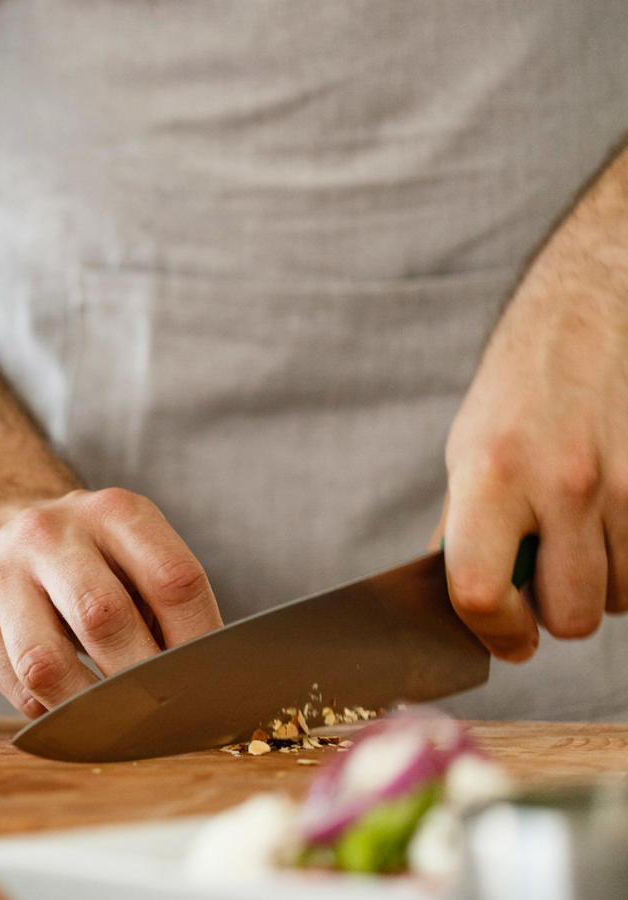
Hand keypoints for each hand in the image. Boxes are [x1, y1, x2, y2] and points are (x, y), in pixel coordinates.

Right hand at [0, 488, 222, 716]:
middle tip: (171, 716)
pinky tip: (75, 714)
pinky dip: (55, 714)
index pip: (171, 579)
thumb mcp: (127, 550)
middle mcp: (48, 534)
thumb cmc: (81, 558)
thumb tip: (210, 683)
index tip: (216, 685)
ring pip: (47, 664)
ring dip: (91, 709)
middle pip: (105, 618)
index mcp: (110, 512)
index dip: (201, 641)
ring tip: (121, 726)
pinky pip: (18, 688)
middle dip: (144, 681)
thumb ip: (165, 601)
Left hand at [440, 264, 627, 660]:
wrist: (597, 311)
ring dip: (603, 580)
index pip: (480, 593)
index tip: (506, 636)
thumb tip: (457, 608)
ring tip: (584, 528)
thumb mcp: (469, 449)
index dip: (492, 632)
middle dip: (557, 609)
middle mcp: (562, 482)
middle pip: (571, 616)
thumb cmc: (523, 388)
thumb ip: (463, 528)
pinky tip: (619, 517)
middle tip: (548, 572)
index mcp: (490, 475)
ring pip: (621, 597)